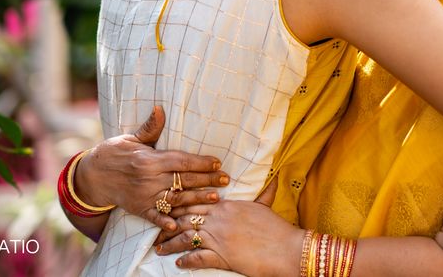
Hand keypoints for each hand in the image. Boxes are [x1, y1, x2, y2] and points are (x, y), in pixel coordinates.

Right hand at [72, 106, 229, 231]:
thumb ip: (150, 128)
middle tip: (226, 180)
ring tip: (216, 198)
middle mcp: (148, 179)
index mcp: (149, 160)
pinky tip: (178, 226)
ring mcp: (143, 196)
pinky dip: (165, 222)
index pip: (181, 161)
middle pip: (183, 180)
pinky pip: (154, 217)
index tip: (218, 163)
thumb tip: (161, 109)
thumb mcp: (131, 138)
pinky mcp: (138, 209)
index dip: (201, 163)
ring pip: (175, 199)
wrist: (91, 176)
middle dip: (206, 180)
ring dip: (196, 199)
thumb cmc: (114, 153)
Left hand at [154, 187, 302, 275]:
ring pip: (186, 238)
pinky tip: (178, 263)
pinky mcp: (221, 257)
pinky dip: (186, 260)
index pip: (197, 201)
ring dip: (170, 244)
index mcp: (227, 206)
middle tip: (156, 228)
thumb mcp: (267, 208)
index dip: (181, 204)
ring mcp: (218, 238)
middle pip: (186, 218)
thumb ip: (265, 194)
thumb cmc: (276, 229)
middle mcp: (218, 220)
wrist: (285, 248)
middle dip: (169, 223)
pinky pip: (197, 258)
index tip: (169, 206)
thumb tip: (274, 180)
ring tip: (159, 248)